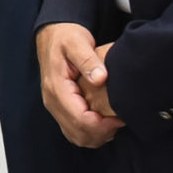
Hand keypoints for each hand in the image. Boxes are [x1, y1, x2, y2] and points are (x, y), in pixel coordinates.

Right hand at [39, 22, 122, 146]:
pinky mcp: (60, 109)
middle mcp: (52, 101)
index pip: (79, 119)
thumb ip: (88, 60)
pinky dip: (90, 134)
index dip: (101, 124)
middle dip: (102, 133)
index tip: (119, 117)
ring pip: (76, 136)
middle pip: (78, 133)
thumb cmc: (66, 37)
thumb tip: (101, 78)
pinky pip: (74, 131)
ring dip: (97, 136)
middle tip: (120, 120)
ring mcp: (55, 107)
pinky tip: (104, 124)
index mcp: (57, 88)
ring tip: (114, 123)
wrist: (53, 36)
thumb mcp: (77, 41)